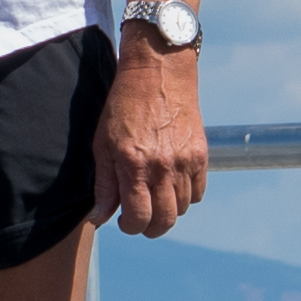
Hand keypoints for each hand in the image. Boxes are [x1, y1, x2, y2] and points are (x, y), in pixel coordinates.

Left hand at [91, 35, 206, 237]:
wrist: (158, 72)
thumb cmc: (124, 105)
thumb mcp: (103, 142)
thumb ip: (104, 184)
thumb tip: (99, 218)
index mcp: (133, 164)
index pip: (138, 217)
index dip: (130, 227)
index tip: (125, 221)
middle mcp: (162, 166)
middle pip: (165, 220)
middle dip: (151, 228)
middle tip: (141, 219)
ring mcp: (185, 161)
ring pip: (183, 208)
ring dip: (168, 210)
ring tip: (155, 195)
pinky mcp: (201, 154)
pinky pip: (198, 192)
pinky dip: (187, 196)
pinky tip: (172, 184)